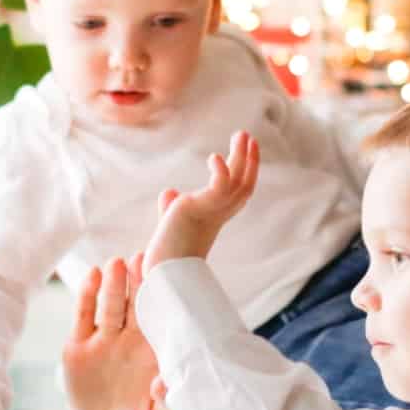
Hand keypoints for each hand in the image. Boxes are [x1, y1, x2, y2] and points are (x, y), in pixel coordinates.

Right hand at [62, 258, 168, 409]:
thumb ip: (169, 404)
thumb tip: (163, 384)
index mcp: (153, 350)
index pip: (159, 316)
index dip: (161, 296)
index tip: (165, 274)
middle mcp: (129, 339)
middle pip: (135, 303)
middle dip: (139, 281)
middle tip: (142, 258)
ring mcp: (103, 339)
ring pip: (110, 304)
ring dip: (114, 283)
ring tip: (117, 264)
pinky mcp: (78, 346)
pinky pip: (83, 316)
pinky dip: (87, 294)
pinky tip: (92, 274)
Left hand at [144, 131, 259, 267]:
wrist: (162, 275)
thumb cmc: (164, 255)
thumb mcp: (171, 224)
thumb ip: (172, 208)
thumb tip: (169, 191)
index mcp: (216, 218)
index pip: (239, 192)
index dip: (246, 172)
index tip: (245, 150)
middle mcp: (219, 214)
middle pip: (244, 184)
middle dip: (248, 159)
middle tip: (246, 135)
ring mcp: (212, 211)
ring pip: (237, 181)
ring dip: (241, 157)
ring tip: (242, 135)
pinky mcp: (199, 208)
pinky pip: (219, 186)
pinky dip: (220, 171)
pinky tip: (215, 158)